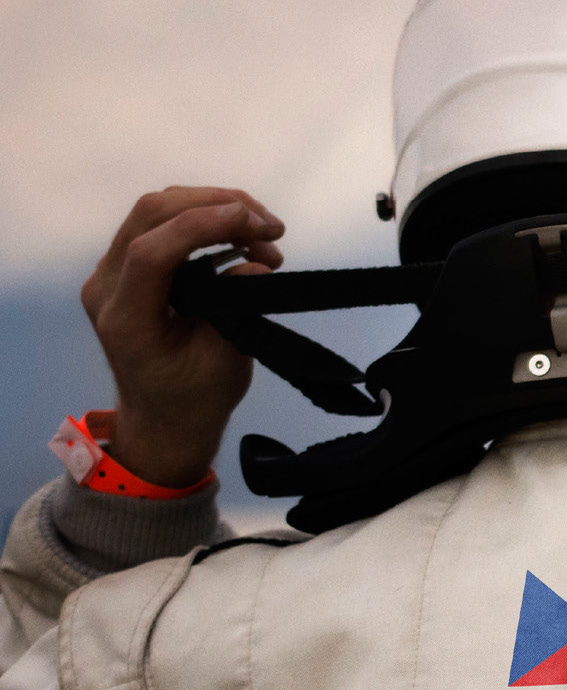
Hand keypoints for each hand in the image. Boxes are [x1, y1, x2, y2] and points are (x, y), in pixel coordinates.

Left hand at [80, 187, 285, 487]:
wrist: (165, 419)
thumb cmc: (195, 400)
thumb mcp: (225, 362)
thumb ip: (235, 310)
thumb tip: (253, 263)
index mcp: (126, 318)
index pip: (151, 251)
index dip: (203, 226)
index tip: (256, 224)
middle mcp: (107, 285)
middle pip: (150, 215)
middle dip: (215, 205)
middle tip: (271, 226)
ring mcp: (112, 272)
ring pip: (156, 211)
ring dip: (213, 207)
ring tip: (264, 232)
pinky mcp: (128, 268)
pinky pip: (160, 225)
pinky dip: (204, 219)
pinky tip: (241, 236)